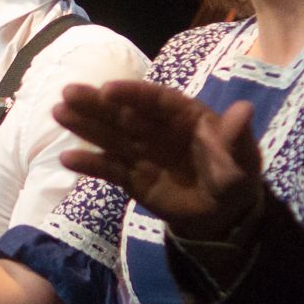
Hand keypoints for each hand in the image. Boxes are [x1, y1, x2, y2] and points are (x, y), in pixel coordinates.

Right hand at [52, 80, 264, 241]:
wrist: (224, 214)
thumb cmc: (235, 176)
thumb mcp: (243, 159)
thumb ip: (237, 137)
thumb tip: (244, 110)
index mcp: (183, 114)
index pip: (155, 100)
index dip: (132, 93)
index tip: (108, 89)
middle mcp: (156, 128)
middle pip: (124, 113)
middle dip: (97, 104)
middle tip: (67, 92)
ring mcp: (142, 152)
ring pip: (110, 136)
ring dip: (85, 125)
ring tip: (58, 112)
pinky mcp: (132, 178)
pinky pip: (109, 169)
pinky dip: (90, 164)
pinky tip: (67, 158)